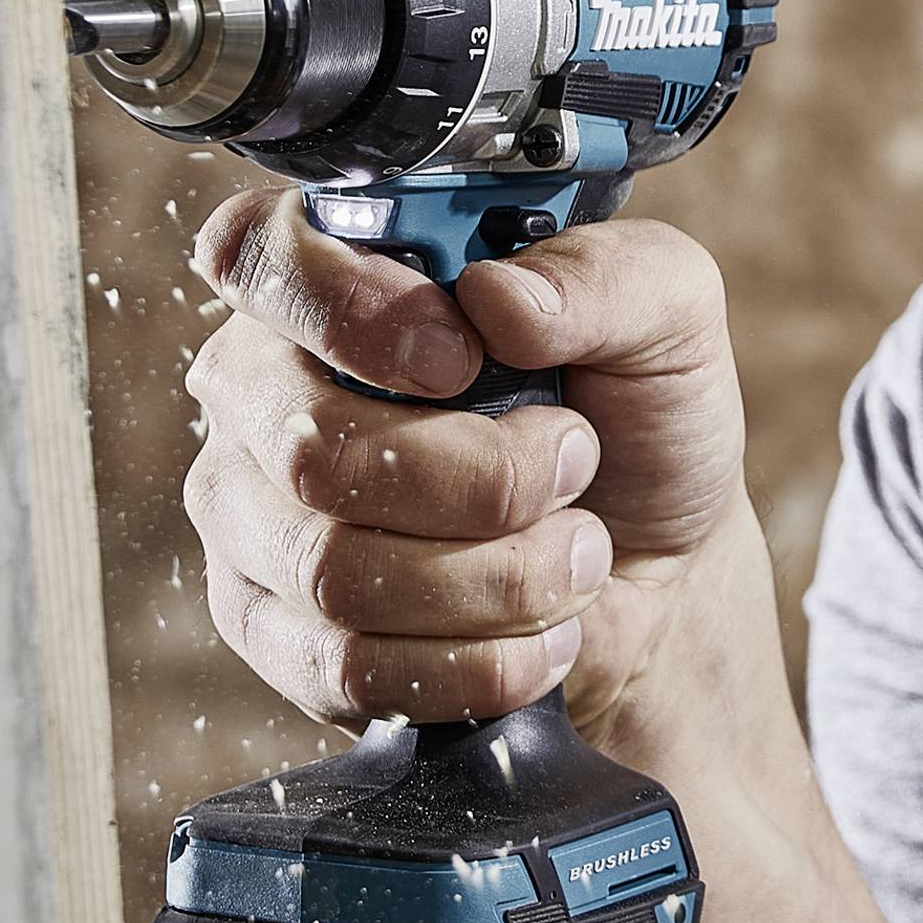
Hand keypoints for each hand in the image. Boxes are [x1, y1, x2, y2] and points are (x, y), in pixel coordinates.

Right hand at [183, 187, 750, 732]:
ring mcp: (253, 517)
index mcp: (335, 270)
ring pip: (334, 571)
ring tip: (580, 551)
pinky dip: (479, 660)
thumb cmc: (639, 417)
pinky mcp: (276, 634)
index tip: (462, 358)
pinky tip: (542, 633)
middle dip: (482, 480)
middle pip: (309, 451)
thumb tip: (498, 297)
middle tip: (573, 462)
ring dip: (500, 576)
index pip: (256, 257)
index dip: (346, 310)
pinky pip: (346, 666)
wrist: (658, 567)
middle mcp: (265, 389)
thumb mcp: (669, 314)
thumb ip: (601, 277)